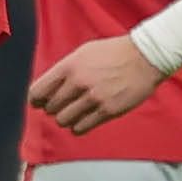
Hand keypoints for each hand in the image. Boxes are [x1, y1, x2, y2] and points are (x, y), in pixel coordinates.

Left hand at [29, 37, 167, 135]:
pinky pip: (81, 128)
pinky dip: (78, 127)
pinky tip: (83, 120)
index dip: (37, 100)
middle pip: (51, 108)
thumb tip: (48, 87)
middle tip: (63, 106)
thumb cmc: (114, 52)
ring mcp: (93, 98)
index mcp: (69, 66)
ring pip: (63, 121)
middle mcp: (79, 82)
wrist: (145, 57)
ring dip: (66, 119)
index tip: (40, 103)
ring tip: (75, 113)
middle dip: (54, 109)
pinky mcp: (107, 111)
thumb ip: (65, 70)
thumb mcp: (84, 52)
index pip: (38, 92)